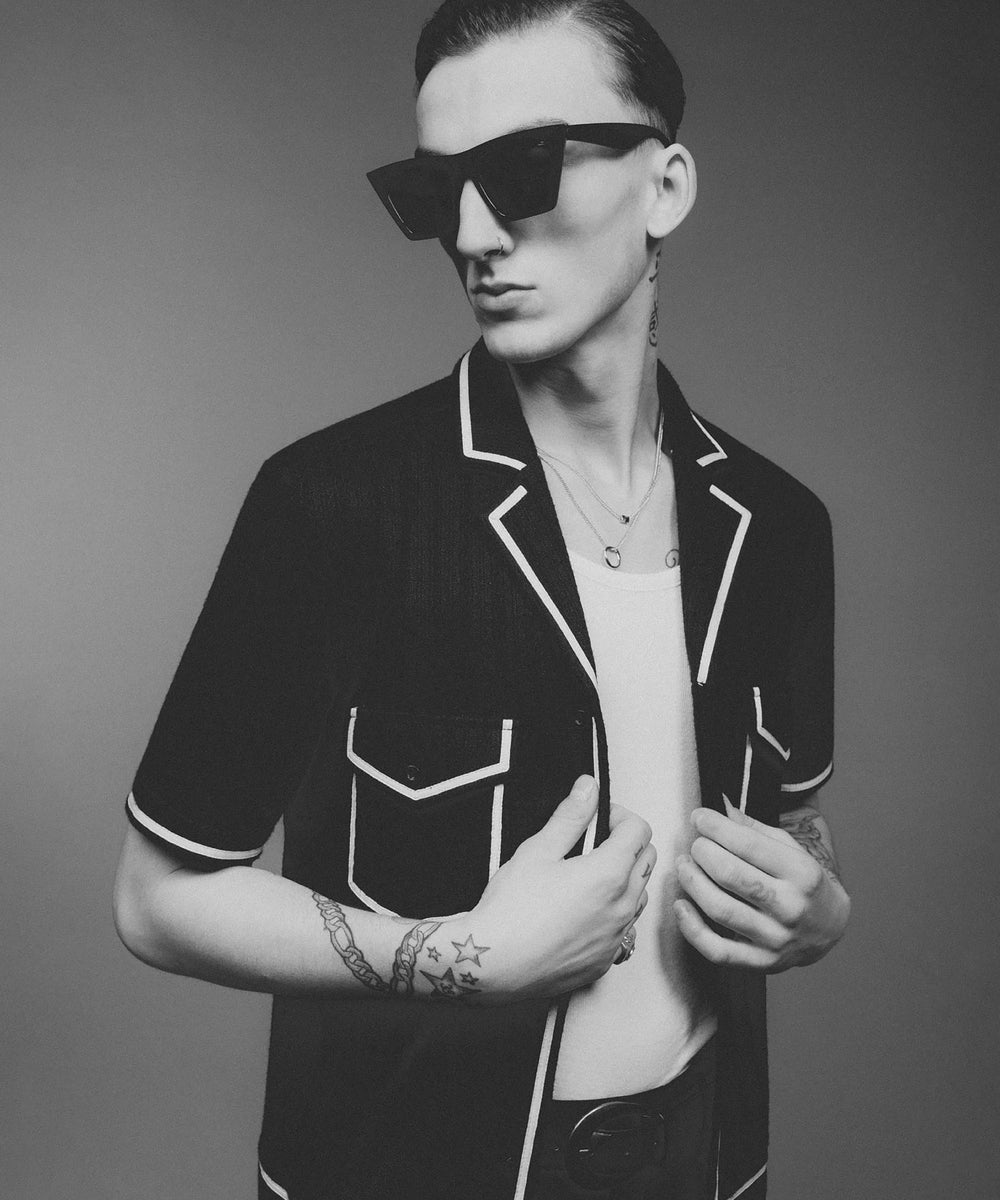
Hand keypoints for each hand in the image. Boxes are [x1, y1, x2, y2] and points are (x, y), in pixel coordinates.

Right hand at [466, 776, 654, 1001]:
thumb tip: (589, 787)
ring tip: (587, 877)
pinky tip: (583, 912)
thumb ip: (570, 816)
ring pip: (639, 896)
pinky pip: (624, 931)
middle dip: (626, 843)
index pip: (639, 830)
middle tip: (592, 843)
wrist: (491, 964)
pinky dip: (613, 915)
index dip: (618, 816)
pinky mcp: (604, 962)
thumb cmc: (510, 908)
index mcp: (608, 874)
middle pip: (647, 861)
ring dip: (624, 879)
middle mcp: (621, 908)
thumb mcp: (537, 850)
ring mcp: (615, 939)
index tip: (596, 818)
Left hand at [674, 798, 849, 971]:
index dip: (715, 827)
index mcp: (802, 873)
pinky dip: (691, 928)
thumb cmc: (803, 880)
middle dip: (702, 852)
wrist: (829, 927)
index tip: (698, 817)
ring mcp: (776, 938)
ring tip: (684, 865)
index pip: (749, 845)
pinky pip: (717, 950)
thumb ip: (754, 829)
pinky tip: (680, 905)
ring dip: (692, 882)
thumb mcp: (790, 848)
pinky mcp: (762, 962)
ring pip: (720, 909)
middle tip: (695, 844)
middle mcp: (791, 906)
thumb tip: (719, 805)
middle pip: (730, 875)